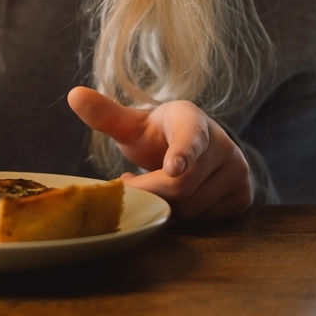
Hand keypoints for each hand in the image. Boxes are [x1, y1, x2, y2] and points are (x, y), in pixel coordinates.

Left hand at [67, 86, 251, 220]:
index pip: (189, 137)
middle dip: (149, 192)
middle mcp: (223, 144)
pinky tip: (175, 200)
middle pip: (179, 186)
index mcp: (192, 120)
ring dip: (164, 206)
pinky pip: (206, 221)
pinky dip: (184, 217)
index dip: (182, 153)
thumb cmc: (157, 135)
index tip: (172, 167)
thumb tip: (73, 94)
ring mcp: (237, 171)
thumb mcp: (132, 126)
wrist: (193, 146)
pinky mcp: (243, 197)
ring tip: (154, 186)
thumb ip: (105, 114)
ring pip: (192, 208)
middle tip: (130, 184)